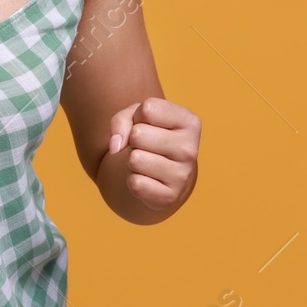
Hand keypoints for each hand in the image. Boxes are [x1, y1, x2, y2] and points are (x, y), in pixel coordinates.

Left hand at [106, 97, 199, 211]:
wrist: (164, 173)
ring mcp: (183, 175)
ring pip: (135, 159)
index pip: (147, 109)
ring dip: (133, 161)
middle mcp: (191, 149)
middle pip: (137, 134)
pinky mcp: (170, 197)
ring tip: (147, 161)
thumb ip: (122, 120)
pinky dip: (134, 180)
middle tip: (147, 146)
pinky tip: (148, 178)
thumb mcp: (137, 117)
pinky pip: (135, 183)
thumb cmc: (151, 136)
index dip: (138, 116)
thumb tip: (115, 148)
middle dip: (133, 140)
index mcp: (190, 122)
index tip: (149, 125)